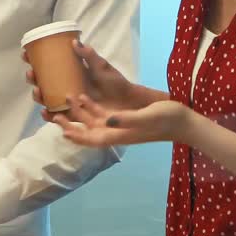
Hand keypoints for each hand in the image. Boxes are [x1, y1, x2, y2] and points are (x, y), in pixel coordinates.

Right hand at [23, 39, 158, 121]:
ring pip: (46, 100)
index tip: (26, 54)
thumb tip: (75, 42)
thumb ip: (89, 56)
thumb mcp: (102, 67)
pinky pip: (57, 118)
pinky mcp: (74, 116)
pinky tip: (45, 113)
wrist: (128, 102)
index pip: (47, 65)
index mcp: (70, 73)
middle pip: (42, 82)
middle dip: (33, 78)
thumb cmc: (115, 83)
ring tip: (38, 92)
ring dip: (38, 96)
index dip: (34, 60)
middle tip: (31, 73)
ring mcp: (68, 102)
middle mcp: (65, 87)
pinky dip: (49, 116)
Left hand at [50, 94, 194, 147]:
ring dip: (79, 113)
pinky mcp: (124, 117)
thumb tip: (107, 120)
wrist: (181, 120)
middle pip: (88, 130)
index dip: (76, 137)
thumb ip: (126, 120)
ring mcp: (119, 124)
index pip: (92, 139)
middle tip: (54, 114)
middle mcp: (115, 131)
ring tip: (66, 98)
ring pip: (93, 121)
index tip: (62, 131)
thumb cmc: (165, 119)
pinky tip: (84, 96)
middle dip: (71, 124)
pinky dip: (91, 107)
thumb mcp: (145, 118)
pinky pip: (103, 114)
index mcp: (119, 134)